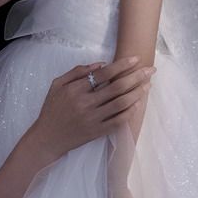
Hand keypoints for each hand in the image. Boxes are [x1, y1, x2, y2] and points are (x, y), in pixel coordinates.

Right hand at [30, 56, 153, 161]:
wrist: (47, 138)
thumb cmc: (52, 110)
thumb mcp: (57, 85)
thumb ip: (77, 72)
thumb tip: (101, 64)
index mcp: (75, 90)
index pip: (104, 74)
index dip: (122, 65)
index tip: (135, 59)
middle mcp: (85, 104)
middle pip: (117, 87)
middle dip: (137, 77)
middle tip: (150, 70)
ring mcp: (93, 119)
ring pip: (121, 104)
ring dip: (137, 93)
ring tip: (147, 85)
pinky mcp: (97, 132)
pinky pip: (118, 121)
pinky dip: (130, 112)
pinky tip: (137, 104)